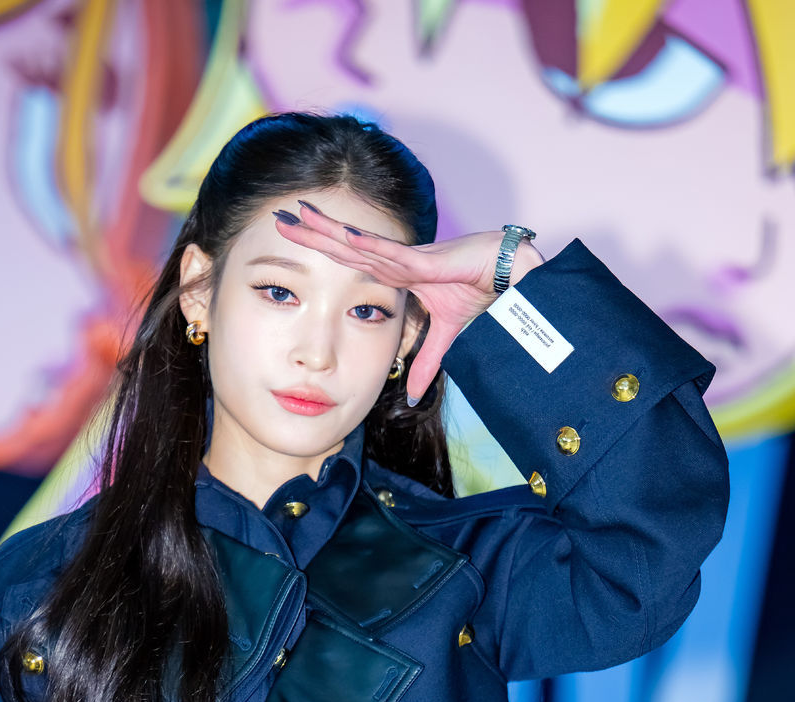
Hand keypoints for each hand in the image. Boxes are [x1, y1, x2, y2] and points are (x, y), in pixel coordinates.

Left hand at [273, 201, 544, 402]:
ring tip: (298, 214)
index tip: (293, 244)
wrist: (516, 285)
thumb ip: (426, 364)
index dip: (324, 252)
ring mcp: (412, 259)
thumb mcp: (447, 339)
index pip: (352, 263)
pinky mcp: (429, 262)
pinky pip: (392, 255)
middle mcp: (399, 262)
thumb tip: (410, 394)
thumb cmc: (485, 298)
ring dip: (330, 230)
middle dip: (314, 234)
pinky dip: (368, 247)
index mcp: (400, 275)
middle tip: (279, 220)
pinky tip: (343, 237)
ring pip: (361, 243)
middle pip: (346, 246)